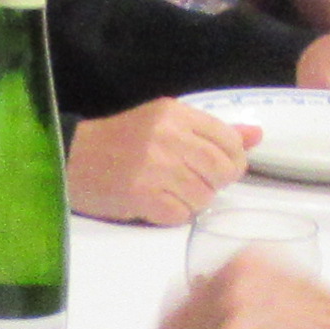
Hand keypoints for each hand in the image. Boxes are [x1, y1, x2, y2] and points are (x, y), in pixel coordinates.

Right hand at [66, 96, 259, 224]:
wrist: (72, 159)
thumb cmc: (122, 141)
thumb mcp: (166, 124)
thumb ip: (212, 131)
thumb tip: (256, 135)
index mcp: (175, 113)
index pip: (228, 140)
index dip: (233, 160)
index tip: (219, 168)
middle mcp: (168, 137)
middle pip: (222, 169)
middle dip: (216, 182)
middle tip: (196, 182)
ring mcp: (155, 167)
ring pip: (204, 197)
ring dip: (193, 201)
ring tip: (172, 192)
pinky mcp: (143, 196)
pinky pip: (182, 215)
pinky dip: (174, 215)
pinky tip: (158, 204)